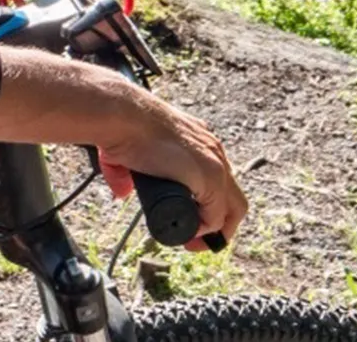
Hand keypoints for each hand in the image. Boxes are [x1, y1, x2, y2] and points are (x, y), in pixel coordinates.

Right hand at [97, 94, 247, 250]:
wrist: (122, 115)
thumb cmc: (122, 124)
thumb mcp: (128, 149)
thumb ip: (122, 171)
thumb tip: (123, 192)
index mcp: (197, 139)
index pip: (216, 177)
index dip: (206, 202)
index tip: (190, 218)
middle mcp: (212, 150)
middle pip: (232, 195)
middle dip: (219, 221)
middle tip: (196, 237)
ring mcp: (215, 163)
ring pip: (234, 207)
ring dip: (217, 229)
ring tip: (195, 242)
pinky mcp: (211, 177)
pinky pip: (218, 215)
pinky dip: (207, 229)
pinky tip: (191, 233)